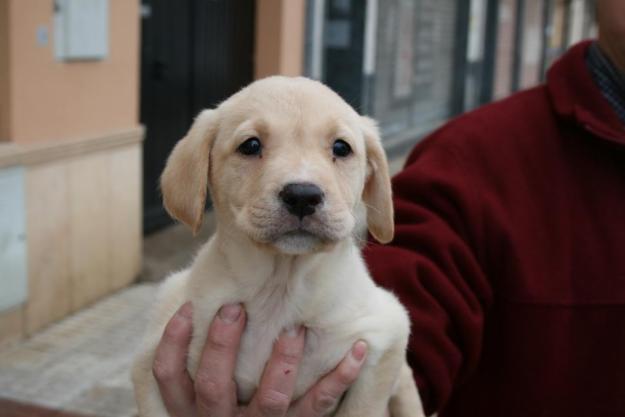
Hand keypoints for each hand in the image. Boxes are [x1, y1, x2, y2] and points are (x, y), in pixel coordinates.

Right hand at [152, 302, 368, 416]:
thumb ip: (206, 344)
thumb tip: (203, 287)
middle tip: (236, 307)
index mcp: (191, 406)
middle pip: (213, 386)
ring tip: (295, 328)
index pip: (169, 375)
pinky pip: (320, 406)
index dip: (174, 341)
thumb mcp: (207, 378)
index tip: (188, 306)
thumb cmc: (231, 393)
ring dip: (283, 361)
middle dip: (223, 344)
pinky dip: (340, 376)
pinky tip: (358, 348)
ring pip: (270, 401)